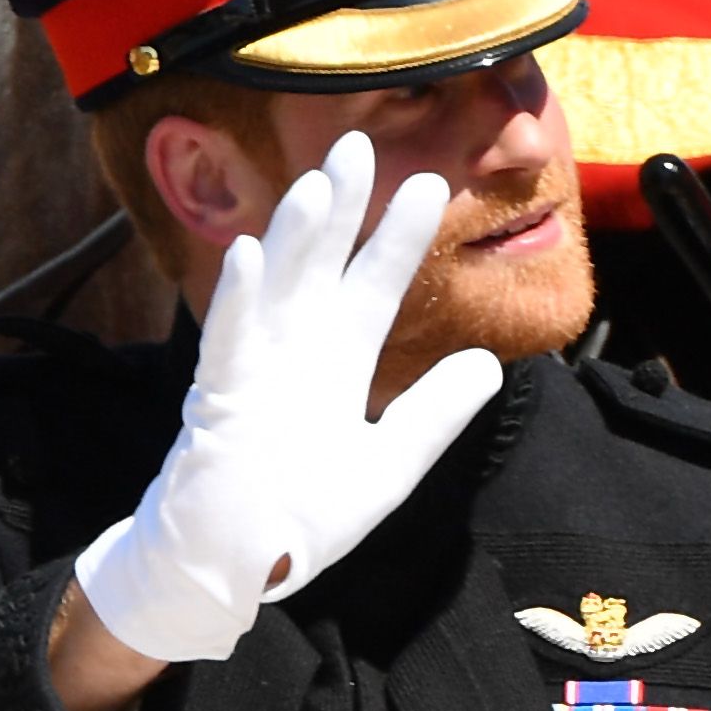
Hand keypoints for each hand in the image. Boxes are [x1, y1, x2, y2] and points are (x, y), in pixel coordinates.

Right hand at [74, 132, 505, 662]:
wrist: (235, 566)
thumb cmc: (300, 517)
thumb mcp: (390, 466)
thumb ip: (435, 415)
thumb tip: (489, 364)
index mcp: (335, 362)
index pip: (374, 287)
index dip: (398, 238)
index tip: (431, 184)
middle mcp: (295, 352)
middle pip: (321, 266)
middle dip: (341, 209)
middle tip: (360, 144)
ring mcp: (255, 371)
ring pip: (275, 289)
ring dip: (292, 238)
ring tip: (316, 185)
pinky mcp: (220, 402)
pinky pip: (229, 343)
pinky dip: (237, 301)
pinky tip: (247, 255)